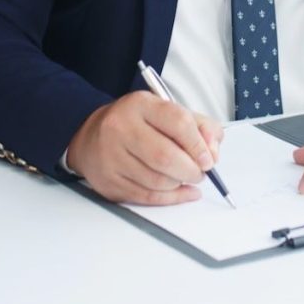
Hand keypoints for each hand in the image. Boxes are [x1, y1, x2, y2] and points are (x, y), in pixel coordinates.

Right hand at [66, 91, 223, 204]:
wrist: (90, 136)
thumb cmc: (136, 123)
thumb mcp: (166, 111)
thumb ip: (199, 126)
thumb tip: (213, 150)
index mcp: (140, 104)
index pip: (178, 122)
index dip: (199, 144)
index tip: (208, 158)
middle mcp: (121, 127)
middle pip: (166, 156)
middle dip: (191, 169)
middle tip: (201, 172)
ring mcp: (111, 156)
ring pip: (157, 180)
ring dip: (180, 184)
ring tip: (187, 177)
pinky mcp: (108, 181)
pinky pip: (146, 196)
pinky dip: (170, 198)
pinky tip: (182, 192)